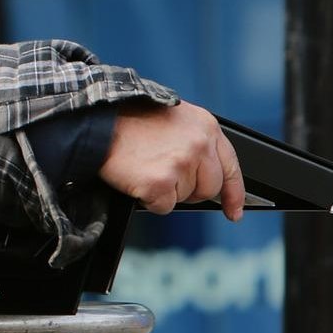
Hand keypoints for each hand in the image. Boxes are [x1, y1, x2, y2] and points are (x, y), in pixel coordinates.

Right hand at [97, 101, 244, 220]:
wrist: (99, 120)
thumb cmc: (130, 120)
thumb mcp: (174, 120)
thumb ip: (195, 143)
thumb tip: (204, 173)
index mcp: (206, 127)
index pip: (231, 167)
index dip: (234, 194)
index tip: (234, 212)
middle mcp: (199, 145)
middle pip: (208, 189)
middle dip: (188, 190)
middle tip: (164, 176)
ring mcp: (181, 164)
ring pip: (184, 198)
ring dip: (165, 191)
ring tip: (146, 167)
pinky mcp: (161, 183)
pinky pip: (163, 206)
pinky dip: (149, 199)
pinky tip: (138, 177)